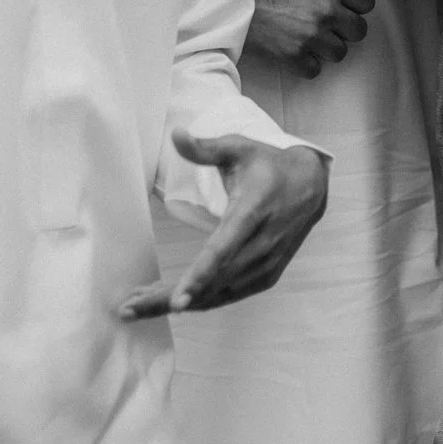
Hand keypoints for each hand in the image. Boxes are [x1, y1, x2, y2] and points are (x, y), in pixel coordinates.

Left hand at [120, 136, 329, 316]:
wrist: (312, 186)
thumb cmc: (268, 165)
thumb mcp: (239, 148)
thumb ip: (206, 148)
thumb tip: (176, 134)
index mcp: (254, 209)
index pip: (225, 248)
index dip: (201, 275)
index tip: (178, 300)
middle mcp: (264, 242)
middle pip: (215, 280)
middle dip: (170, 297)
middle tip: (130, 309)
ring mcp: (268, 263)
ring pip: (219, 294)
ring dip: (178, 302)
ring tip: (136, 306)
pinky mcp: (268, 275)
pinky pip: (229, 296)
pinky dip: (199, 301)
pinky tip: (169, 301)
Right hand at [247, 0, 373, 77]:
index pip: (367, 2)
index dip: (357, 4)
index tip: (345, 5)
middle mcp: (326, 11)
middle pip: (358, 30)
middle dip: (346, 27)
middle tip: (328, 23)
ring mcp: (310, 35)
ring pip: (339, 52)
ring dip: (328, 46)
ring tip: (310, 36)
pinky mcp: (292, 55)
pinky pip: (314, 69)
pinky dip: (307, 63)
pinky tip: (296, 50)